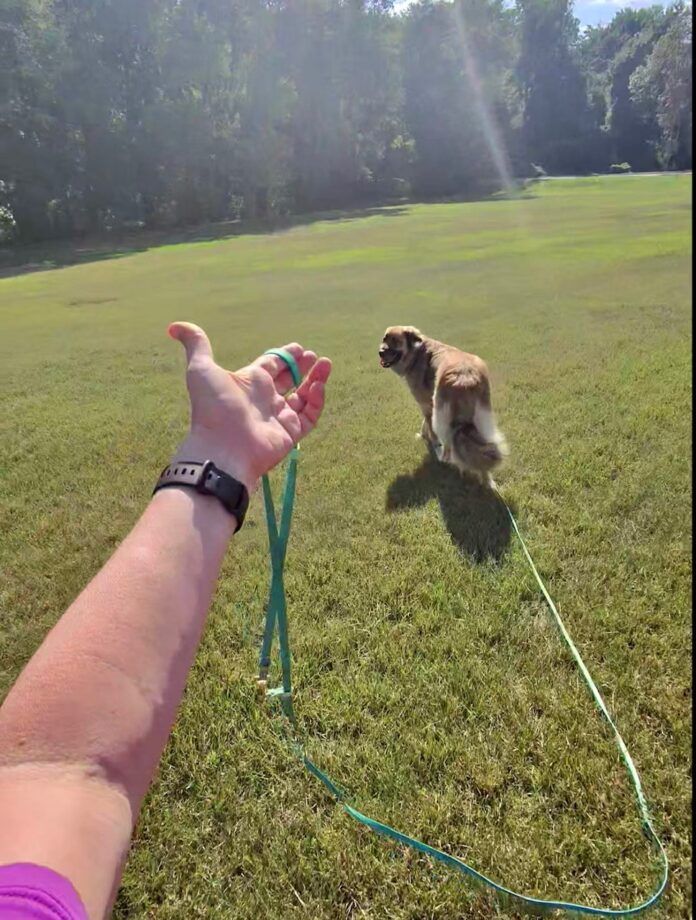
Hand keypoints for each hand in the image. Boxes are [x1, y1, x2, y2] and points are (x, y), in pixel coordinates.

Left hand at [168, 322, 331, 491]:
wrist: (224, 447)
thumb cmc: (213, 407)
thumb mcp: (201, 368)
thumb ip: (196, 344)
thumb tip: (174, 326)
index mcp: (248, 382)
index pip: (271, 365)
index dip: (285, 355)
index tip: (299, 347)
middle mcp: (265, 399)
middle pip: (289, 379)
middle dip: (303, 366)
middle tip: (314, 356)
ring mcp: (278, 416)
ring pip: (304, 396)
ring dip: (316, 379)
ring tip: (326, 364)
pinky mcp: (291, 433)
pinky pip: (310, 415)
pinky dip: (316, 401)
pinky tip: (317, 386)